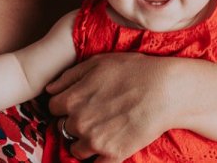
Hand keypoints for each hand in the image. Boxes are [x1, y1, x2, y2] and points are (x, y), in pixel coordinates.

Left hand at [46, 53, 173, 161]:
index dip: (65, 104)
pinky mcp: (113, 155)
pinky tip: (110, 144)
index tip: (78, 102)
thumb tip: (50, 90)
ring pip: (76, 149)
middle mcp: (79, 122)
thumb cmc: (134, 71)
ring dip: (85, 141)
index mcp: (72, 99)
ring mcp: (95, 141)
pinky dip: (99, 157)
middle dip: (75, 121)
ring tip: (103, 129)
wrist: (166, 90)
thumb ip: (69, 77)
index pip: (53, 108)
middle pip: (64, 128)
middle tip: (95, 114)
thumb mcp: (98, 63)